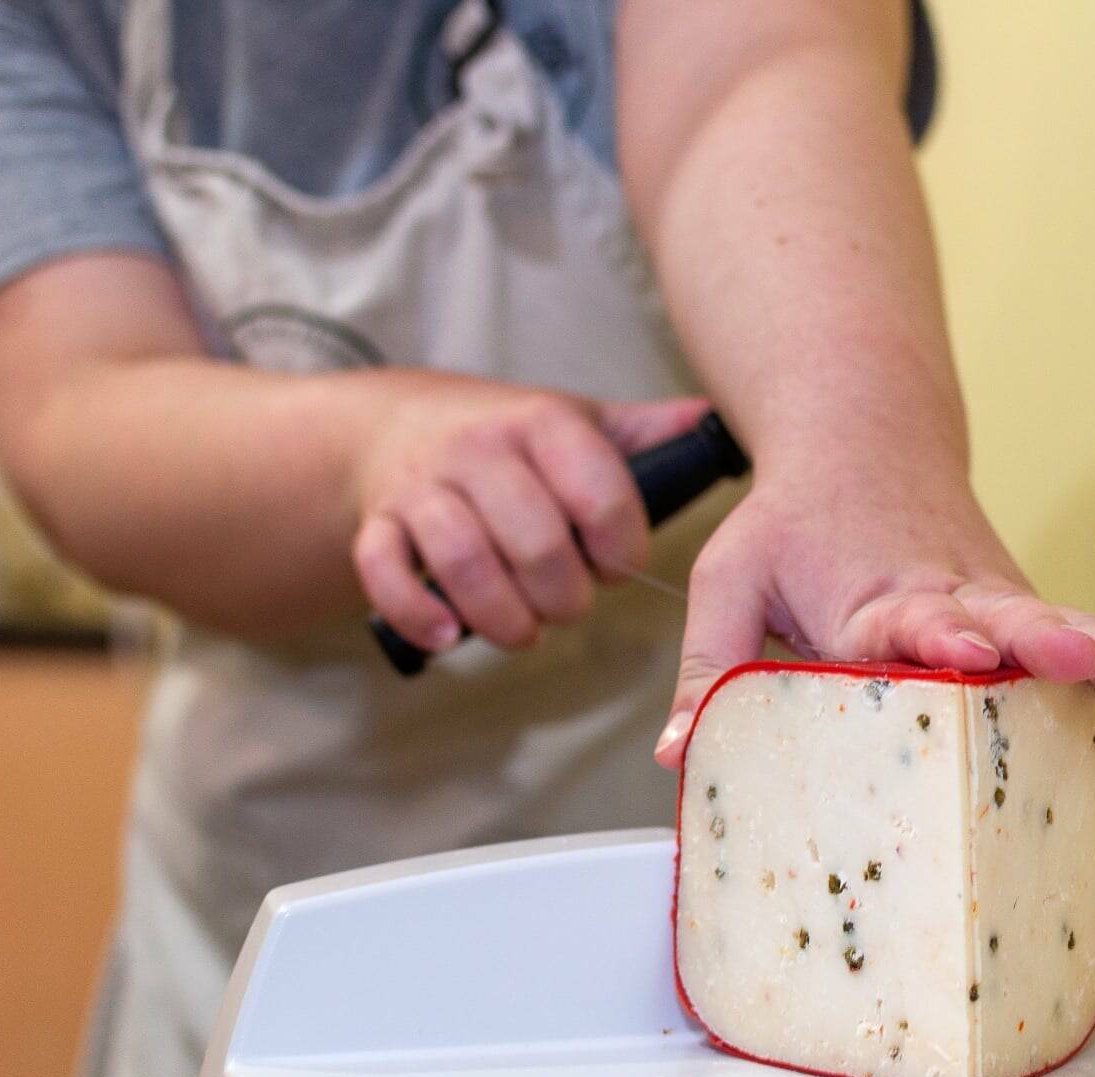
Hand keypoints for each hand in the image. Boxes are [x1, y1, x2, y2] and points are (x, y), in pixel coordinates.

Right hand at [354, 375, 710, 651]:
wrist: (396, 425)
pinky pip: (385, 572)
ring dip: (503, 617)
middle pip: (536, 541)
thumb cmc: (507, 437)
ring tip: (525, 631)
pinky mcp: (377, 523)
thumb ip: (647, 433)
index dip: (621, 552)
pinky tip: (448, 636)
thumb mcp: (578, 421)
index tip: (616, 565)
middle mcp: (481, 449)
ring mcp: (423, 487)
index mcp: (543, 423)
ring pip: (463, 561)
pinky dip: (417, 613)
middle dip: (564, 597)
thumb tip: (717, 422)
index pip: (601, 498)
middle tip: (569, 608)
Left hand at [652, 465, 1094, 769]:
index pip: (907, 619)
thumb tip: (680, 755)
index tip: (966, 649)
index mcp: (870, 596)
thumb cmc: (791, 524)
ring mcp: (997, 608)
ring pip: (1068, 635)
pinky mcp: (1021, 619)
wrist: (861, 446)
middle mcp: (949, 599)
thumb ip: (707, 666)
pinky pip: (1082, 655)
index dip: (939, 636)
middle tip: (1091, 666)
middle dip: (1055, 649)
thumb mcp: (729, 578)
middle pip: (1011, 622)